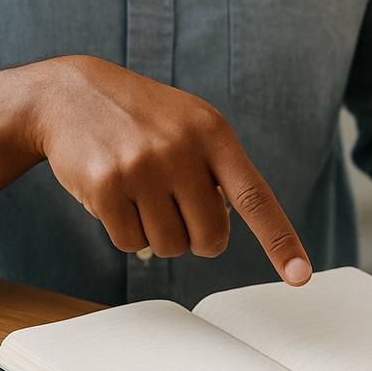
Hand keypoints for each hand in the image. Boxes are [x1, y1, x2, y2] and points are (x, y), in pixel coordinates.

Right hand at [27, 55, 311, 284]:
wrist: (71, 95)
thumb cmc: (143, 119)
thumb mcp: (191, 125)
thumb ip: (216, 172)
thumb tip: (218, 234)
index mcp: (213, 132)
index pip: (255, 197)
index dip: (280, 240)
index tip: (300, 276)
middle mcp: (181, 148)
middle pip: (210, 237)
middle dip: (200, 240)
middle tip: (180, 213)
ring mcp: (142, 167)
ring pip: (170, 246)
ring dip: (161, 236)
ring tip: (145, 197)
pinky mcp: (106, 186)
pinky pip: (131, 244)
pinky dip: (129, 233)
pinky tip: (118, 199)